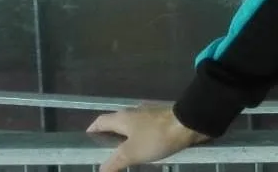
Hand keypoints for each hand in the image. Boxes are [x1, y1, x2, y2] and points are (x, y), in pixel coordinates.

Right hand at [86, 105, 208, 171]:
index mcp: (122, 117)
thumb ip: (114, 162)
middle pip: (116, 123)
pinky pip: (146, 128)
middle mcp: (134, 112)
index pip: (100, 121)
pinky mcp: (163, 119)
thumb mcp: (131, 153)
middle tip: (106, 152)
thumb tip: (100, 170)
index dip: (92, 130)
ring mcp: (150, 114)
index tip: (88, 140)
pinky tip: (144, 148)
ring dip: (127, 137)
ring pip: (132, 126)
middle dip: (110, 136)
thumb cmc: (156, 137)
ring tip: (124, 153)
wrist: (189, 124)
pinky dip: (141, 138)